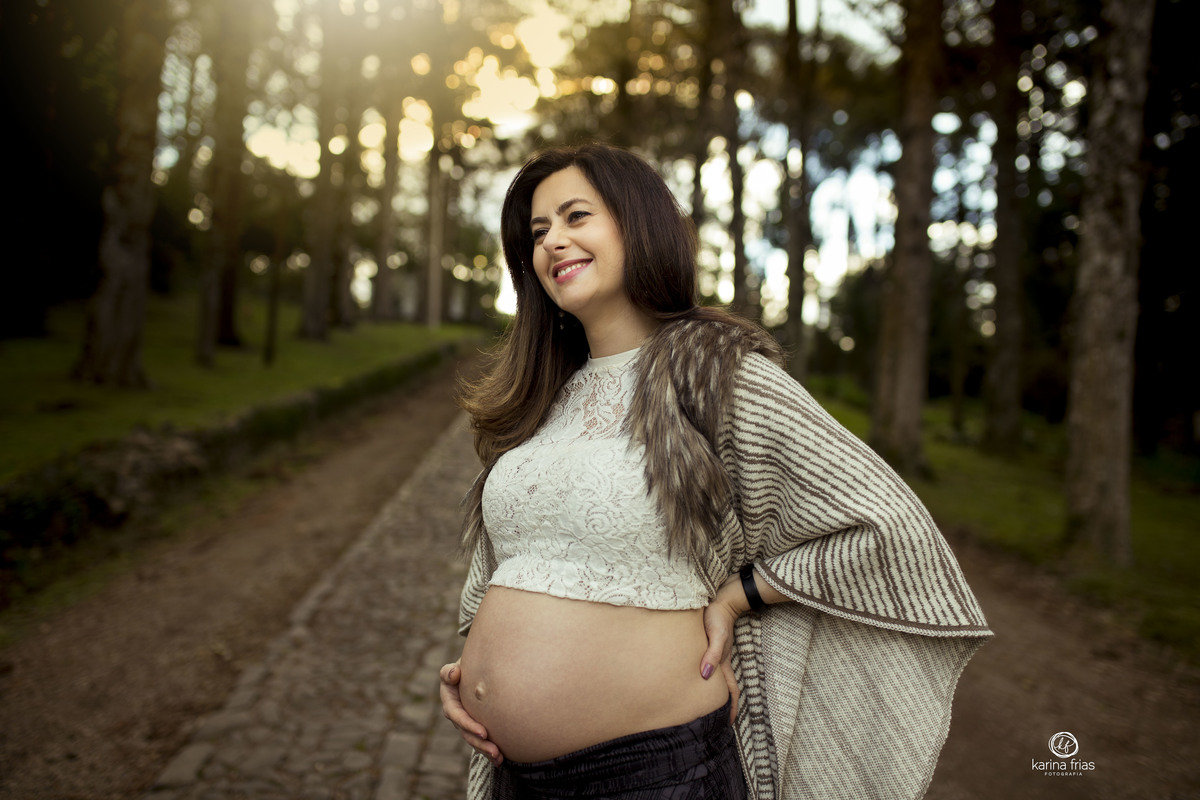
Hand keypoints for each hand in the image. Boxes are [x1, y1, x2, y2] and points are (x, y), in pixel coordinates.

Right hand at [439, 660, 502, 765]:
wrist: (475, 670)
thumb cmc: (466, 666)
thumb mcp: (456, 666)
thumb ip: (450, 671)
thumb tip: (454, 674)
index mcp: (450, 700)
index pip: (457, 715)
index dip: (468, 725)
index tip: (484, 732)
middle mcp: (456, 714)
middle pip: (466, 733)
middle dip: (480, 743)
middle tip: (495, 750)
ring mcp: (466, 722)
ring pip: (474, 740)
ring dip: (486, 750)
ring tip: (499, 758)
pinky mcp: (476, 726)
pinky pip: (481, 741)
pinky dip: (490, 751)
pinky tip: (501, 760)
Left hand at [699, 583, 744, 723]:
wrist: (721, 599)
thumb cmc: (718, 616)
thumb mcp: (716, 635)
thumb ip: (712, 654)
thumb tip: (705, 676)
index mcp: (724, 662)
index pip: (731, 691)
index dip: (732, 708)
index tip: (729, 725)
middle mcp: (721, 661)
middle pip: (725, 689)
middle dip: (723, 706)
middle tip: (715, 720)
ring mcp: (716, 654)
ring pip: (716, 679)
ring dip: (715, 693)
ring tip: (706, 706)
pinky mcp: (710, 646)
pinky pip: (710, 666)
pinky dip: (707, 677)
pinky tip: (698, 678)